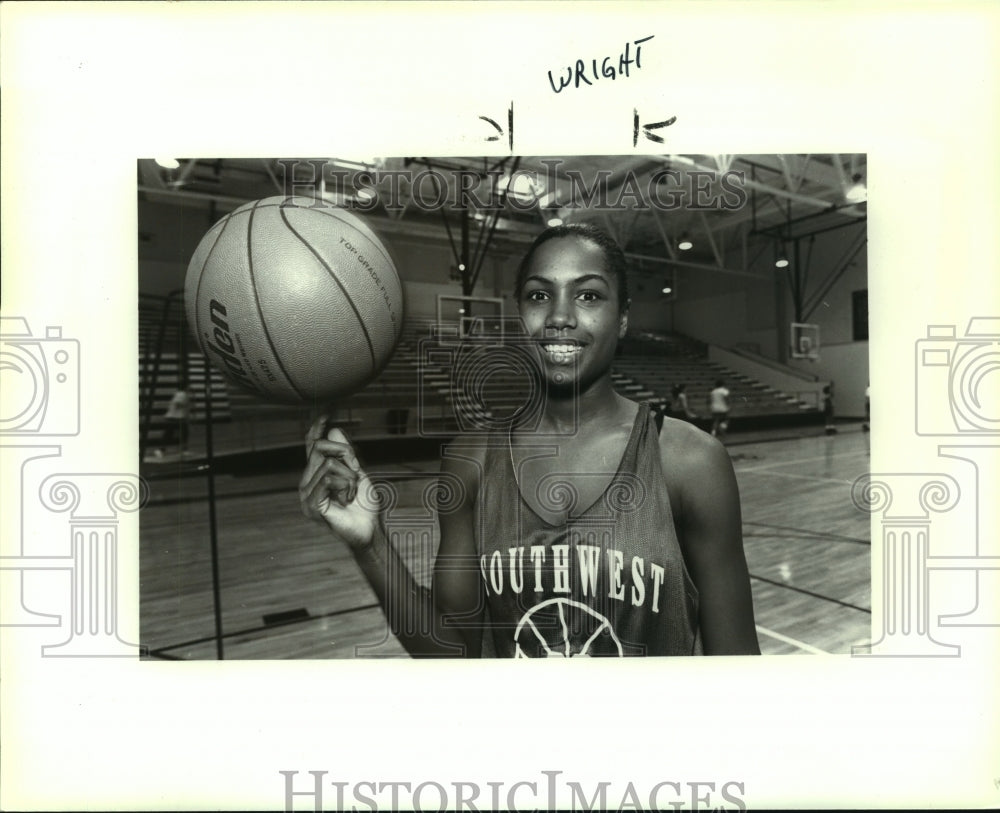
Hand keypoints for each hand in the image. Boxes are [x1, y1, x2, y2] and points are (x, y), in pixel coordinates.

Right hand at [299, 417, 377, 549]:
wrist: (368, 530)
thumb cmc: (363, 505)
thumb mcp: (357, 473)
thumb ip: (345, 454)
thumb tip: (333, 429)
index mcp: (316, 474)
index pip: (310, 445)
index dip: (316, 427)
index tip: (325, 411)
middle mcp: (307, 482)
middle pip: (318, 448)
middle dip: (343, 452)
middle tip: (356, 467)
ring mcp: (306, 495)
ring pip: (328, 464)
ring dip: (349, 476)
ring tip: (351, 493)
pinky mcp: (312, 505)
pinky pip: (328, 479)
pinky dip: (345, 485)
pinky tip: (347, 499)